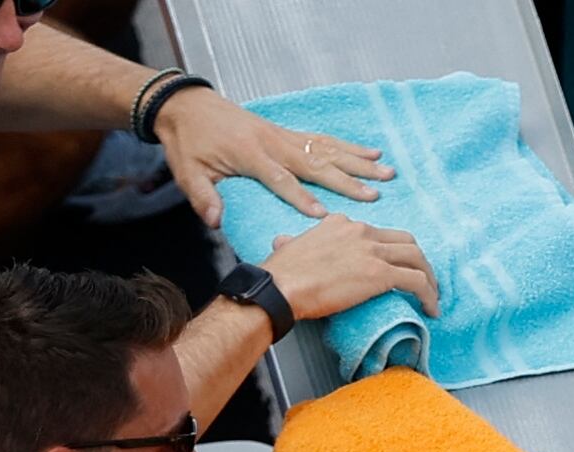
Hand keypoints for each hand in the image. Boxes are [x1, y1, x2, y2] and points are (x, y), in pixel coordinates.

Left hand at [151, 87, 390, 225]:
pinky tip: (370, 151)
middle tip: (375, 193)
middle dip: (348, 180)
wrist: (187, 106)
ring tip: (386, 170)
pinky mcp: (287, 132)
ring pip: (327, 149)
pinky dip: (348, 146)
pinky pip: (323, 139)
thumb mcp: (188, 171)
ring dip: (359, 161)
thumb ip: (203, 197)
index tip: (324, 216)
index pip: (281, 179)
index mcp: (250, 154)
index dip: (301, 198)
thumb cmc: (188, 142)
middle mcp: (274, 142)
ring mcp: (284, 135)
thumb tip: (216, 223)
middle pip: (316, 163)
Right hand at [263, 220, 440, 319]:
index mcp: (341, 223)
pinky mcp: (380, 273)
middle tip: (423, 281)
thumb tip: (284, 242)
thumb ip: (293, 243)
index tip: (392, 269)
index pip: (377, 233)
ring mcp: (372, 250)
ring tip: (432, 296)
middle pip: (404, 240)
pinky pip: (416, 281)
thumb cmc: (280, 273)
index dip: (389, 252)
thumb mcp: (288, 247)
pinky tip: (431, 309)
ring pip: (416, 257)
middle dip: (418, 260)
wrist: (280, 287)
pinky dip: (429, 294)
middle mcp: (361, 231)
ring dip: (429, 277)